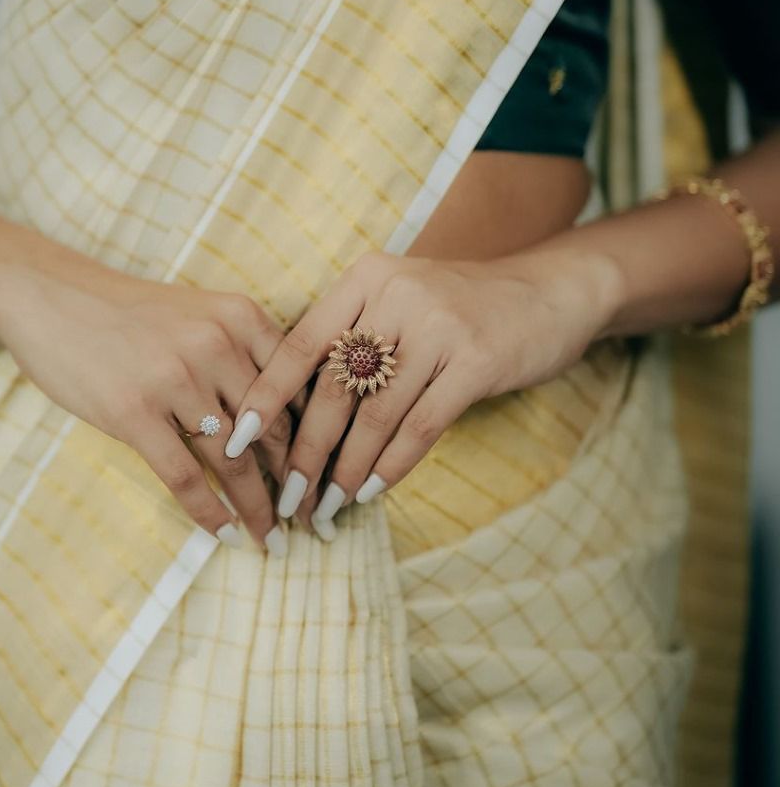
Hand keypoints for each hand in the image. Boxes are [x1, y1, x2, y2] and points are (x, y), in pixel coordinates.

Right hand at [0, 256, 299, 552]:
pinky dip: (208, 512)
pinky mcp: (133, 411)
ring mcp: (175, 379)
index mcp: (241, 317)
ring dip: (256, 508)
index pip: (297, 389)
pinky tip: (223, 533)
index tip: (324, 476)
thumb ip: (243, 355)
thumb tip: (283, 422)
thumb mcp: (200, 314)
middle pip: (272, 430)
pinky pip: (183, 476)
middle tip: (305, 518)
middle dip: (292, 482)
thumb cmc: (130, 313)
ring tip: (271, 540)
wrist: (52, 296)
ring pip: (233, 461)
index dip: (317, 438)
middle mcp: (217, 344)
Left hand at [225, 245, 622, 534]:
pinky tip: (371, 491)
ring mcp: (438, 327)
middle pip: (332, 388)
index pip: (299, 344)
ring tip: (327, 508)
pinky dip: (391, 465)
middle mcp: (396, 295)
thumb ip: (352, 337)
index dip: (267, 397)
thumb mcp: (399, 300)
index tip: (236, 442)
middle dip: (305, 452)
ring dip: (346, 470)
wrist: (549, 292)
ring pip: (374, 415)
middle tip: (287, 497)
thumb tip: (291, 413)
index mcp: (365, 279)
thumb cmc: (460, 307)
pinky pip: (421, 426)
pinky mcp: (475, 361)